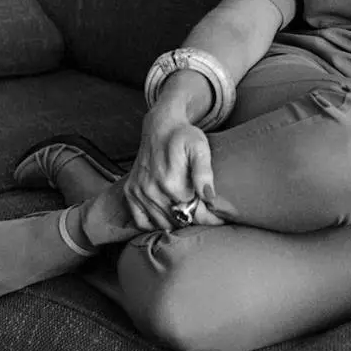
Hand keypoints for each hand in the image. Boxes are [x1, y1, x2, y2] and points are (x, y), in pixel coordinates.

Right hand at [122, 104, 215, 231]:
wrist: (159, 126)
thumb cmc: (183, 136)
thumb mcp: (199, 148)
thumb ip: (204, 172)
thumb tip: (209, 197)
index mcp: (171, 182)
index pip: (194, 214)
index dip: (210, 219)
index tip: (220, 218)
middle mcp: (152, 191)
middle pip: (179, 221)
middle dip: (194, 220)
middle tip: (205, 213)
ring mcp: (139, 192)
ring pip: (161, 224)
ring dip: (176, 222)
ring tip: (189, 213)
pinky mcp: (130, 192)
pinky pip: (141, 221)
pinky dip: (154, 224)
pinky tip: (167, 215)